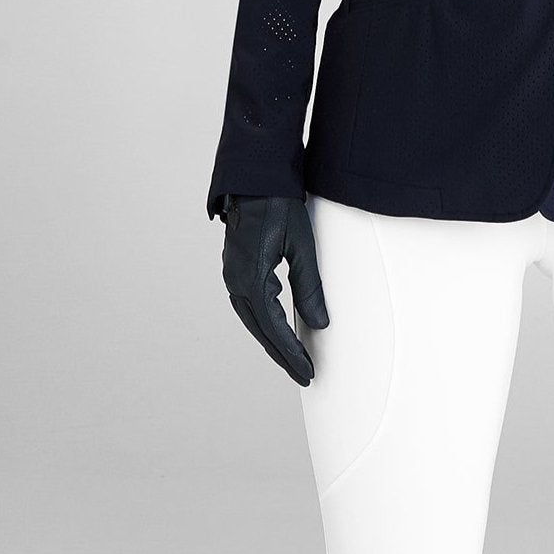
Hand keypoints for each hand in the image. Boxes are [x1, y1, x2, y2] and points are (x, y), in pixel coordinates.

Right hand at [219, 194, 328, 384]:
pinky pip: (250, 305)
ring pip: (253, 320)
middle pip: (261, 331)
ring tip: (293, 359)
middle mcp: (236, 281)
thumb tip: (320, 323)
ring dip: (272, 341)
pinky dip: (264, 322)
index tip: (308, 372)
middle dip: (283, 355)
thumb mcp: (302, 246)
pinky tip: (278, 327)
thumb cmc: (279, 206)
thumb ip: (310, 287)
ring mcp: (233, 274)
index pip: (273, 329)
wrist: (255, 178)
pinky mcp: (236, 268)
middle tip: (304, 375)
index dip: (292, 353)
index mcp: (252, 278)